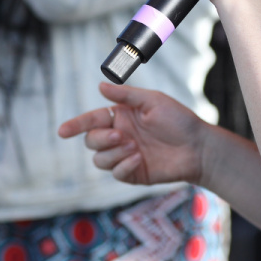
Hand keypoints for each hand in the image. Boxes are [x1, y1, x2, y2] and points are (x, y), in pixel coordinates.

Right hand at [58, 82, 208, 185]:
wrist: (198, 147)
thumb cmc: (178, 120)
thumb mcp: (153, 101)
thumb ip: (126, 96)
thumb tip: (100, 86)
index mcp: (120, 117)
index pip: (91, 120)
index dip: (75, 125)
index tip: (62, 131)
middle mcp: (119, 136)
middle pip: (91, 141)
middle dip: (101, 139)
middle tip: (121, 135)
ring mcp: (125, 156)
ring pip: (99, 159)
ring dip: (113, 153)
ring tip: (135, 147)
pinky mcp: (133, 173)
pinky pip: (116, 173)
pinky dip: (123, 166)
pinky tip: (139, 159)